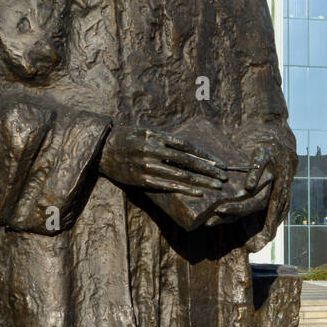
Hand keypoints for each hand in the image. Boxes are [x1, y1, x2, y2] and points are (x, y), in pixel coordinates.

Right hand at [99, 125, 226, 195]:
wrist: (102, 150)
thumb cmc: (129, 139)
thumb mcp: (147, 133)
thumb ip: (167, 140)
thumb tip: (192, 151)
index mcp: (156, 136)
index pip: (187, 146)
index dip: (205, 156)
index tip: (220, 164)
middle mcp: (153, 149)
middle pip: (187, 161)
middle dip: (208, 170)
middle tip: (224, 177)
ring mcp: (147, 165)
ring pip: (180, 174)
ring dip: (201, 182)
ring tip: (216, 187)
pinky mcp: (142, 179)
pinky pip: (168, 185)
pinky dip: (185, 189)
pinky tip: (198, 193)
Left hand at [213, 145, 277, 218]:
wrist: (268, 153)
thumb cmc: (264, 153)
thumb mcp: (262, 157)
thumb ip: (256, 171)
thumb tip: (249, 187)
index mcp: (266, 190)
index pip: (253, 203)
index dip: (237, 208)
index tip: (220, 209)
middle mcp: (260, 198)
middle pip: (244, 212)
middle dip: (226, 216)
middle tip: (208, 220)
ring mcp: (252, 200)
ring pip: (239, 214)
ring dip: (223, 219)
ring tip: (206, 222)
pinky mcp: (245, 199)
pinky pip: (235, 210)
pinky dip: (223, 214)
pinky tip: (210, 216)